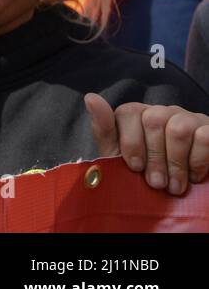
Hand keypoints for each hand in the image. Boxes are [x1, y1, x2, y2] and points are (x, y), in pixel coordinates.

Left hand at [85, 93, 208, 194]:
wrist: (182, 191)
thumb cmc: (147, 173)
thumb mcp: (120, 157)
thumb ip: (105, 131)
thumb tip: (90, 97)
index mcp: (137, 115)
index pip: (127, 112)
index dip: (130, 142)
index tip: (134, 168)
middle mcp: (162, 111)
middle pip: (152, 120)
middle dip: (153, 158)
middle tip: (157, 184)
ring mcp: (187, 117)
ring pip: (178, 129)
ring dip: (175, 163)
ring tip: (174, 187)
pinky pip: (203, 137)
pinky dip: (197, 161)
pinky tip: (194, 177)